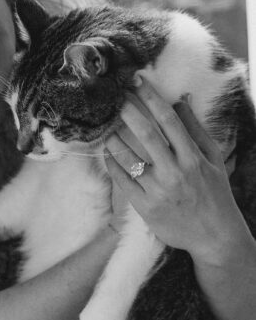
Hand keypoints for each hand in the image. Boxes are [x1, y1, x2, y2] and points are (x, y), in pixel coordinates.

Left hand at [103, 78, 243, 261]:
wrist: (214, 236)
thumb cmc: (214, 193)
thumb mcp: (213, 159)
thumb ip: (195, 129)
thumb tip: (181, 100)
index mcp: (193, 158)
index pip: (170, 122)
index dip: (152, 99)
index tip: (138, 83)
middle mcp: (175, 173)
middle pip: (147, 135)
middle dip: (129, 112)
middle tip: (114, 97)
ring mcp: (158, 191)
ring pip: (130, 158)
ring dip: (114, 137)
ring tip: (105, 124)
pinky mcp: (145, 207)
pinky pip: (122, 181)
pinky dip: (112, 163)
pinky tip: (106, 151)